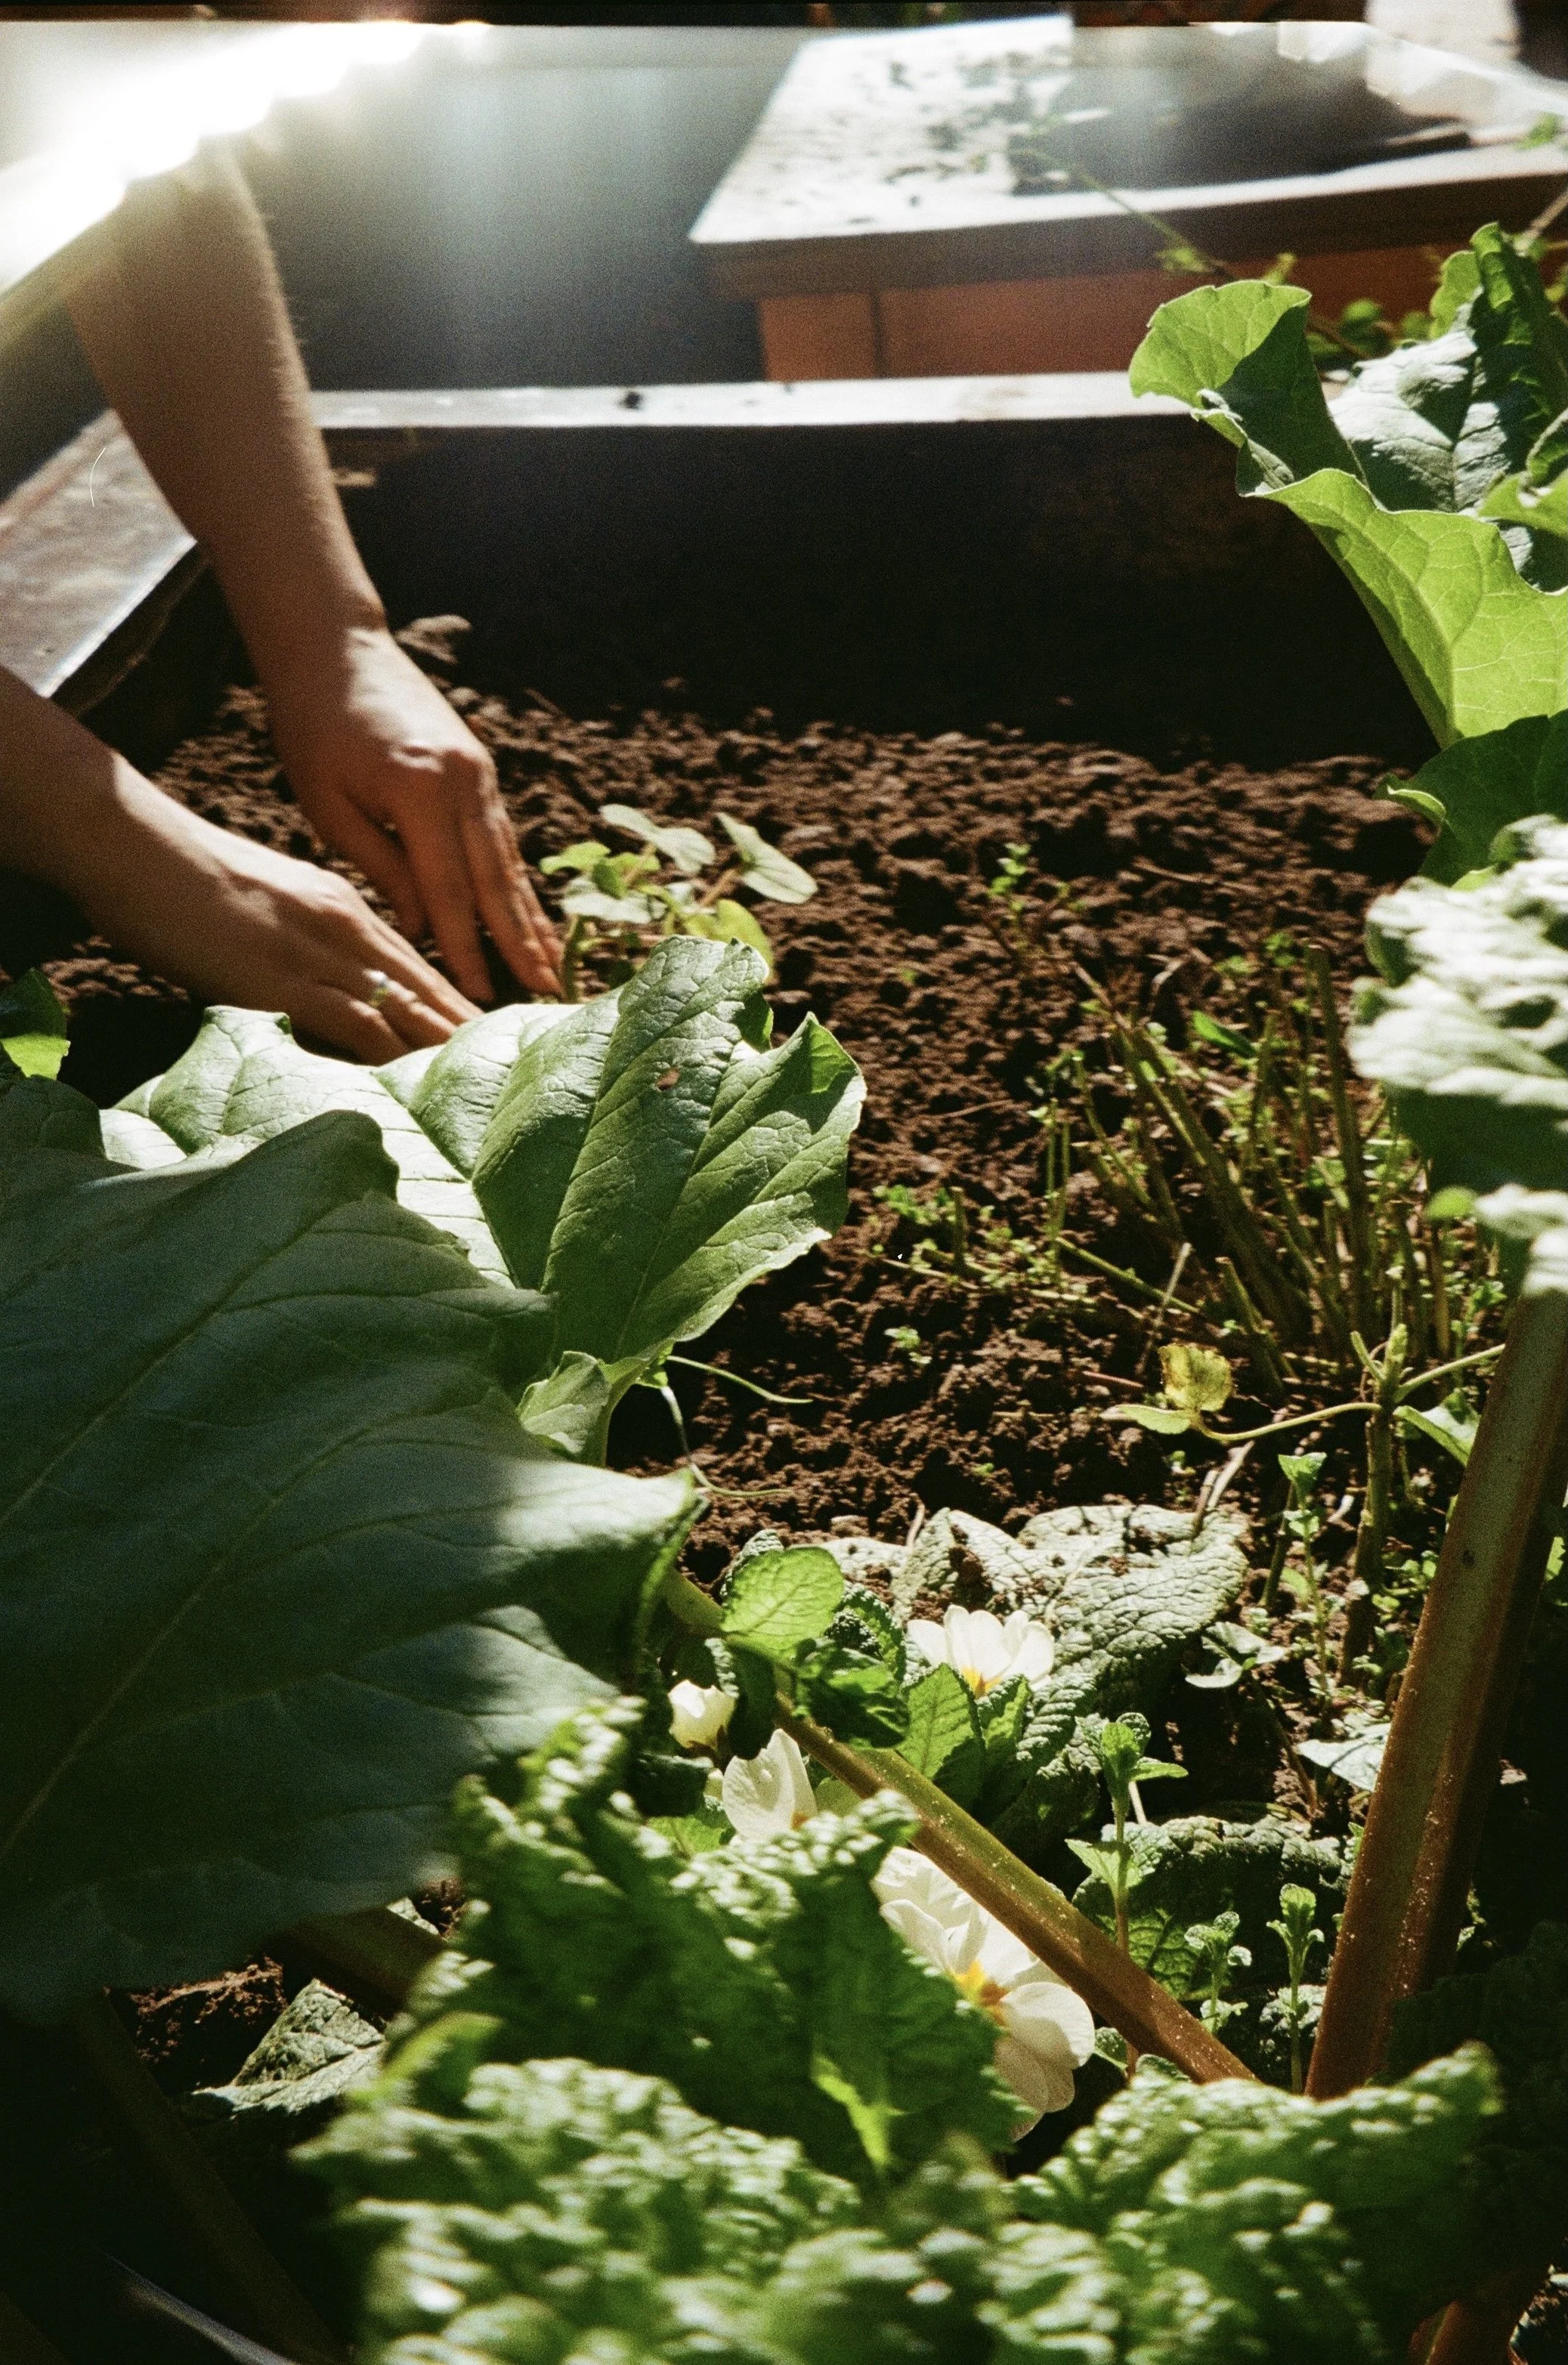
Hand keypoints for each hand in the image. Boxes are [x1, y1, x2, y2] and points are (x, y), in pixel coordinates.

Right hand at [64, 771, 479, 1062]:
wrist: (137, 849)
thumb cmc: (185, 878)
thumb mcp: (269, 903)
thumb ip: (304, 937)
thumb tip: (318, 974)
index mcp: (343, 907)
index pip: (415, 962)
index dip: (457, 1000)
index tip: (493, 1030)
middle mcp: (346, 929)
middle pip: (426, 987)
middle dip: (471, 1028)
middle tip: (517, 1061)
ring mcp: (319, 955)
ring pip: (404, 1007)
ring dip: (445, 1048)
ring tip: (487, 1083)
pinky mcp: (285, 982)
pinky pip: (356, 1024)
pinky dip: (392, 1055)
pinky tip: (418, 1082)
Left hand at [267, 626, 560, 1003]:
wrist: (334, 643)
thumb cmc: (313, 724)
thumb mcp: (330, 804)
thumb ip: (381, 866)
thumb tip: (424, 926)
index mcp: (420, 792)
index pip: (449, 890)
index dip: (467, 947)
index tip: (481, 995)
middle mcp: (463, 782)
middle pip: (496, 880)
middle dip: (520, 942)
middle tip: (545, 993)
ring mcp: (479, 772)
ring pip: (508, 858)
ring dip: (529, 914)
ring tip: (550, 962)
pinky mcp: (479, 767)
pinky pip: (501, 834)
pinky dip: (515, 877)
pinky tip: (528, 910)